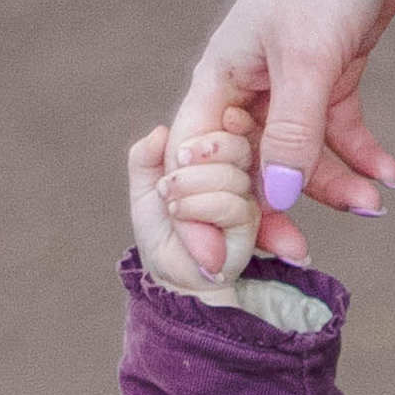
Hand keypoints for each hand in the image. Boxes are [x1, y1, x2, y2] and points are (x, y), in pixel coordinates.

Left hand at [129, 109, 261, 293]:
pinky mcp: (250, 226)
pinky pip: (232, 205)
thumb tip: (160, 132)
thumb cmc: (162, 227)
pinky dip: (199, 206)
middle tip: (170, 176)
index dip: (217, 124)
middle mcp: (240, 174)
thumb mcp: (145, 185)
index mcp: (220, 157)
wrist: (168, 270)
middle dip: (198, 155)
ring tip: (170, 202)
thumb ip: (145, 156)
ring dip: (191, 186)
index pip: (232, 127)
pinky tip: (181, 215)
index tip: (186, 144)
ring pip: (231, 175)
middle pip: (237, 145)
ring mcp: (248, 199)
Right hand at [169, 0, 394, 268]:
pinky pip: (338, 134)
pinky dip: (361, 157)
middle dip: (275, 215)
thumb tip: (273, 199)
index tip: (225, 263)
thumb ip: (292, 132)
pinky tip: (390, 177)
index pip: (196, 166)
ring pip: (299, 159)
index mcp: (217, 82)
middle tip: (304, 257)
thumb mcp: (309, 57)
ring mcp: (289, 85)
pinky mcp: (330, 76)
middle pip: (248, 172)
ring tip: (374, 205)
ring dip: (333, 188)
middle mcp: (246, 90)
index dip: (204, 216)